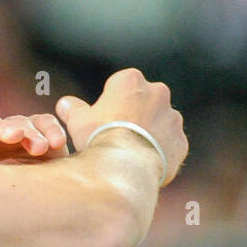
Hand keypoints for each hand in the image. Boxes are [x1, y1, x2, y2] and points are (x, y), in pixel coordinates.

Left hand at [0, 113, 68, 163]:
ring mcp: (13, 136)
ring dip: (29, 133)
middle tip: (15, 136)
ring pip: (17, 123)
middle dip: (0, 128)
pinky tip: (58, 142)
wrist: (38, 210)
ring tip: (41, 148)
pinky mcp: (38, 132)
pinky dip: (50, 130)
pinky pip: (43, 123)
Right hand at [55, 68, 187, 184]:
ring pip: (159, 123)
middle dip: (133, 115)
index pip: (120, 84)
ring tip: (130, 153)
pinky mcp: (181, 142)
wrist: (125, 166)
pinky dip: (160, 152)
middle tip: (117, 135)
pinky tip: (143, 164)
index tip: (103, 118)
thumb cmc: (99, 137)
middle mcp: (158, 93)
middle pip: (143, 102)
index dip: (110, 102)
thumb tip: (65, 104)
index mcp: (131, 80)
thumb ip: (72, 109)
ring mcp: (173, 118)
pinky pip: (169, 145)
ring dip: (148, 133)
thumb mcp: (77, 121)